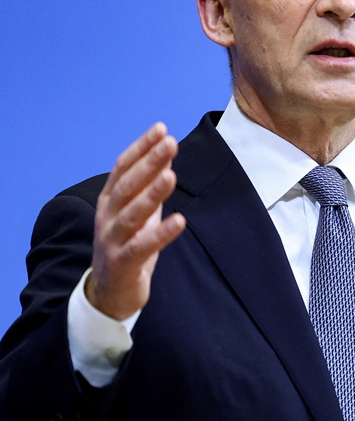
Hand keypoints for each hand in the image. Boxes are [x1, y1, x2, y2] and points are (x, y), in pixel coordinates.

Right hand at [84, 123, 186, 319]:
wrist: (110, 291)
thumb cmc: (128, 245)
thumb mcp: (138, 212)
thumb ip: (149, 186)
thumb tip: (166, 155)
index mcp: (110, 201)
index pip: (123, 167)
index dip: (141, 148)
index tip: (161, 128)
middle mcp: (107, 216)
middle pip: (127, 186)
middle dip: (148, 163)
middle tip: (169, 143)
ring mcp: (112, 240)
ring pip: (132, 214)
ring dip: (152, 193)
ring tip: (170, 175)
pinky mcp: (122, 263)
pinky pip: (142, 246)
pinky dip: (161, 233)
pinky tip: (180, 221)